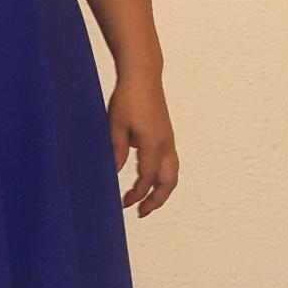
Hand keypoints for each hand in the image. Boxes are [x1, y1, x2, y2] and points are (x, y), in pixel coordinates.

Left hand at [108, 71, 177, 216]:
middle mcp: (166, 144)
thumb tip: (115, 172)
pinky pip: (170, 162)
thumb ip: (116, 150)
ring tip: (148, 201)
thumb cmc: (128, 97)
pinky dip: (163, 176)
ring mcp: (168, 139)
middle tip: (141, 212)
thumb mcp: (115, 125)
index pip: (148, 178)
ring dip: (162, 189)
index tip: (124, 203)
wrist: (143, 76)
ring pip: (173, 173)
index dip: (137, 194)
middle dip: (157, 200)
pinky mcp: (166, 135)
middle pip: (169, 181)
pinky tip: (148, 178)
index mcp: (153, 143)